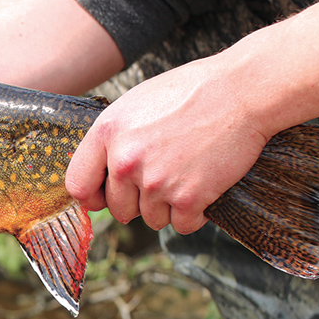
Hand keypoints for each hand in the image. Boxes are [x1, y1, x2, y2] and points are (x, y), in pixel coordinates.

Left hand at [64, 55, 267, 233]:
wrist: (240, 92)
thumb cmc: (189, 93)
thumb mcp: (134, 105)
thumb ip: (111, 139)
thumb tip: (98, 173)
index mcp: (106, 134)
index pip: (78, 186)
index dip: (92, 196)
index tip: (104, 197)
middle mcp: (125, 161)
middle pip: (117, 209)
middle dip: (136, 202)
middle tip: (161, 179)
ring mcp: (156, 182)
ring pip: (151, 219)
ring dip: (167, 207)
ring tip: (185, 174)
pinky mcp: (189, 198)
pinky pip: (181, 226)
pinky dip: (194, 215)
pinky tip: (203, 187)